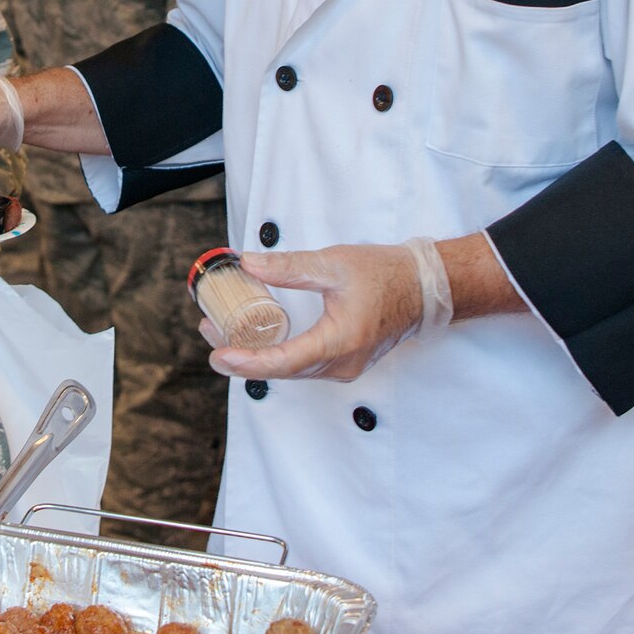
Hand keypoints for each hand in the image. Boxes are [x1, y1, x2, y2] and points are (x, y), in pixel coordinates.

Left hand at [206, 244, 429, 382]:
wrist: (423, 287)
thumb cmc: (385, 275)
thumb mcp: (333, 264)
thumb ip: (289, 267)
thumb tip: (248, 263)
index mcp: (339, 342)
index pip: (284, 362)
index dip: (248, 362)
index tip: (219, 355)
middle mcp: (341, 364)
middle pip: (282, 370)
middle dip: (242, 355)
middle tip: (210, 334)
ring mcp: (343, 367)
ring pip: (290, 370)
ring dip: (257, 355)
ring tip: (224, 333)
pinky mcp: (343, 362)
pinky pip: (302, 365)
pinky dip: (276, 354)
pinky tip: (257, 337)